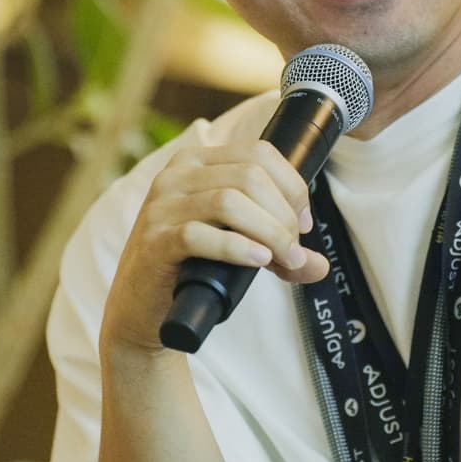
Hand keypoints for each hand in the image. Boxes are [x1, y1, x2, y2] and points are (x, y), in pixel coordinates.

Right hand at [101, 141, 331, 356]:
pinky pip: (199, 235)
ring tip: (282, 259)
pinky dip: (237, 248)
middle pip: (250, 176)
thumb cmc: (190, 267)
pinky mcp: (154, 242)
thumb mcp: (237, 247)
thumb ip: (278, 250)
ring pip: (229, 201)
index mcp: (197, 163)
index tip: (303, 225)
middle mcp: (175, 176)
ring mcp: (160, 207)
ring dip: (269, 232)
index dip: (292, 187)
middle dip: (284, 215)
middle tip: (294, 250)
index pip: (259, 153)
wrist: (141, 307)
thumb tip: (319, 266)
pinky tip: (258, 261)